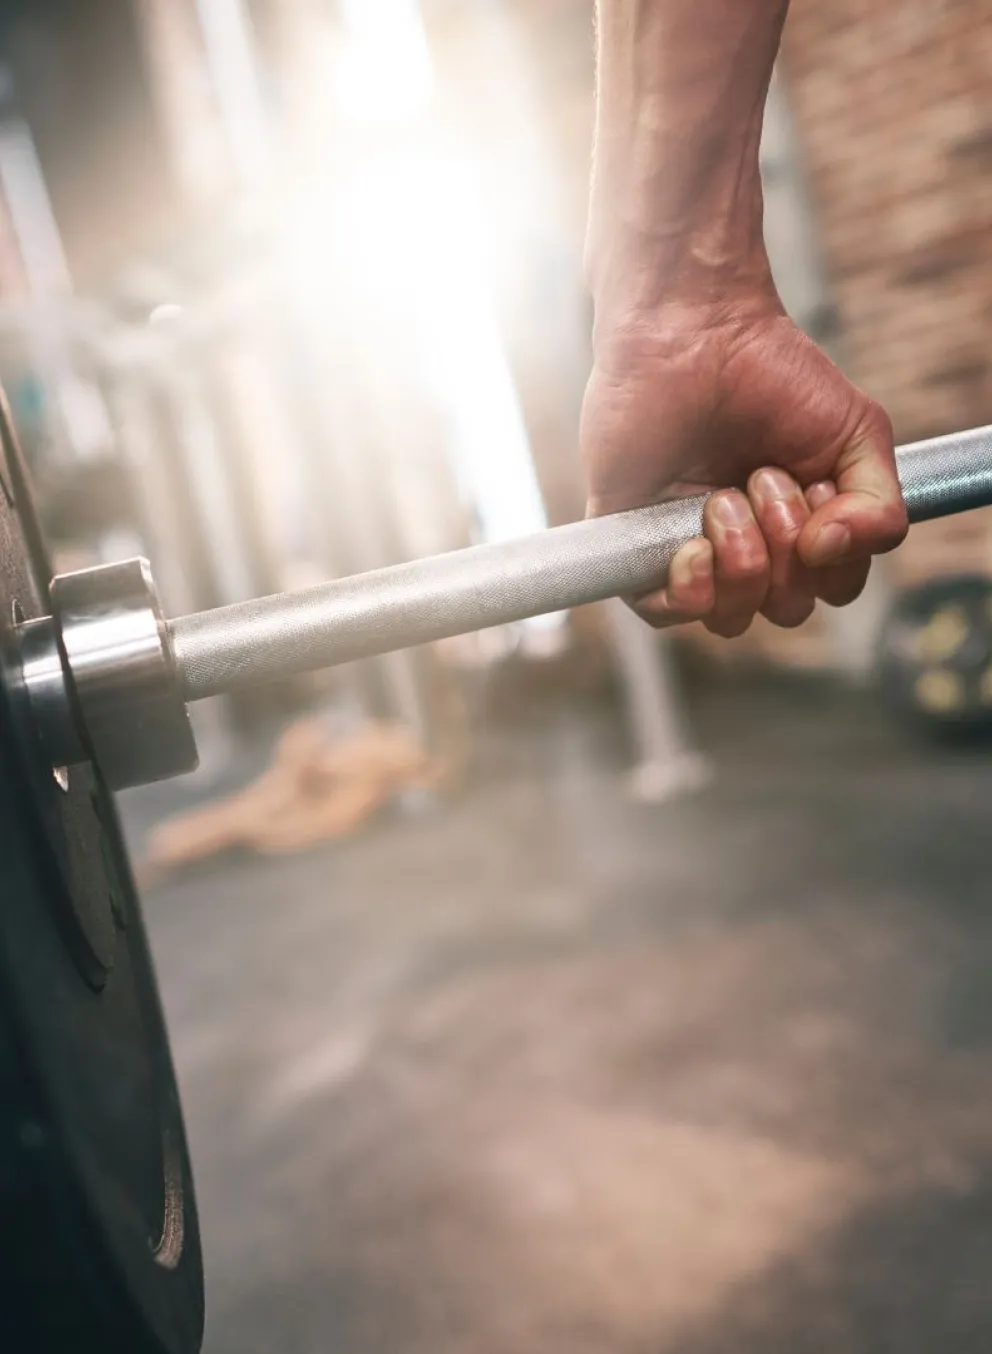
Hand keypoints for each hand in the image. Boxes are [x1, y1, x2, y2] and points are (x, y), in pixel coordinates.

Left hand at [581, 296, 907, 635]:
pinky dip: (688, 592)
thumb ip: (880, 507)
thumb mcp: (858, 433)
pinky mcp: (636, 542)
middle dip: (787, 551)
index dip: (835, 557)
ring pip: (729, 618)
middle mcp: (747, 546)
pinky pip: (662, 612)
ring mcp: (690, 547)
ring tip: (723, 497)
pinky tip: (692, 544)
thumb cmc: (771, 373)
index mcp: (799, 527)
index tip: (814, 484)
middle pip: (785, 610)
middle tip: (763, 477)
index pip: (831, 588)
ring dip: (743, 563)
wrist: (692, 332)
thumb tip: (832, 554)